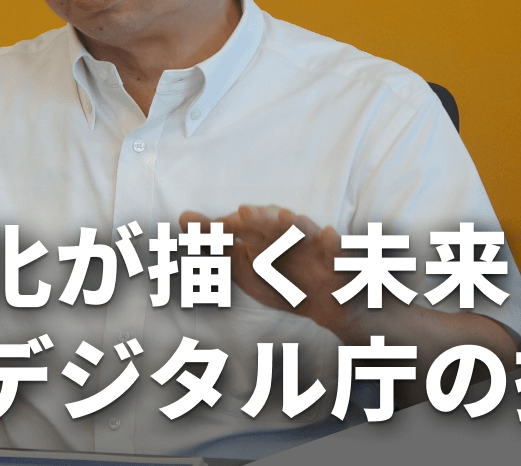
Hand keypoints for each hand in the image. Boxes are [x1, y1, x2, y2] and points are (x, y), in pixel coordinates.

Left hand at [180, 205, 350, 335]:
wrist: (329, 305)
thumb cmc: (282, 278)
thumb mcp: (244, 265)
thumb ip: (216, 241)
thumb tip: (183, 216)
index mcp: (265, 234)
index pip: (244, 224)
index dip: (229, 226)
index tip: (213, 227)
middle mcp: (289, 234)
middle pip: (272, 223)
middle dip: (260, 218)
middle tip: (243, 214)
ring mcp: (314, 246)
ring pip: (304, 231)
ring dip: (294, 225)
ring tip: (284, 217)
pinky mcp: (337, 261)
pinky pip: (336, 250)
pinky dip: (332, 242)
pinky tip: (327, 234)